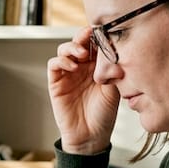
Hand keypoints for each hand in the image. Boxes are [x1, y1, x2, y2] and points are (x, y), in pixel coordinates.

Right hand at [46, 26, 119, 154]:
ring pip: (64, 49)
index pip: (95, 44)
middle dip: (83, 36)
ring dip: (72, 47)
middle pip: (79, 42)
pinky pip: (54, 65)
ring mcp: (68, 73)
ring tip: (81, 54)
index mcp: (97, 66)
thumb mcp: (114, 89)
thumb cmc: (104, 115)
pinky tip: (72, 66)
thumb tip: (114, 49)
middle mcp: (82, 67)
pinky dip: (61, 61)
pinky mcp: (56, 82)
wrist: (91, 136)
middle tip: (90, 35)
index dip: (97, 36)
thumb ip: (112, 69)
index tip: (104, 31)